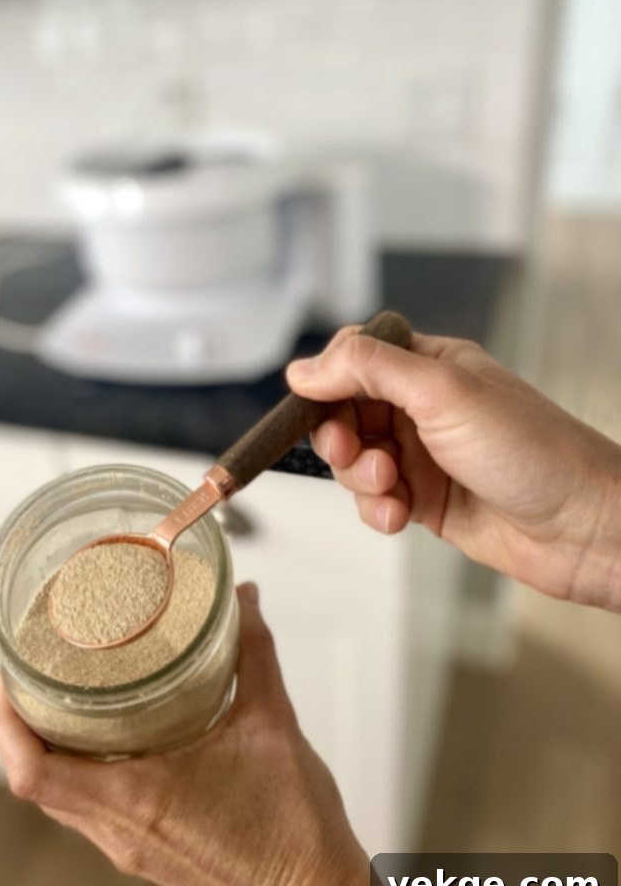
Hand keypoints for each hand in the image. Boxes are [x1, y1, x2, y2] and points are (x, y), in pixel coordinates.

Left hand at [0, 584, 377, 885]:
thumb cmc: (295, 832)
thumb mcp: (274, 726)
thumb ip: (254, 654)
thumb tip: (243, 599)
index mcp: (137, 799)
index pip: (32, 770)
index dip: (5, 721)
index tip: (7, 674)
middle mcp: (120, 830)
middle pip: (34, 781)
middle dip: (19, 726)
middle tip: (29, 671)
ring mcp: (129, 847)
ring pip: (59, 797)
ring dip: (47, 749)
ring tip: (60, 695)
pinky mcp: (146, 852)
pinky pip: (88, 811)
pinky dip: (79, 771)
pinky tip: (107, 737)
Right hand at [287, 329, 620, 610]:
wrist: (583, 527)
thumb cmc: (532, 451)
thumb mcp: (442, 391)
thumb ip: (368, 370)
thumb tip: (302, 369)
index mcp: (430, 365)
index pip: (355, 358)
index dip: (327, 381)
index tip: (313, 405)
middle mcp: (422, 407)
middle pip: (345, 413)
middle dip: (341, 438)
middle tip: (354, 454)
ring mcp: (423, 455)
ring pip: (355, 461)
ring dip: (359, 478)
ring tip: (392, 490)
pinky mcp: (425, 500)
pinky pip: (375, 501)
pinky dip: (377, 510)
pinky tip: (399, 517)